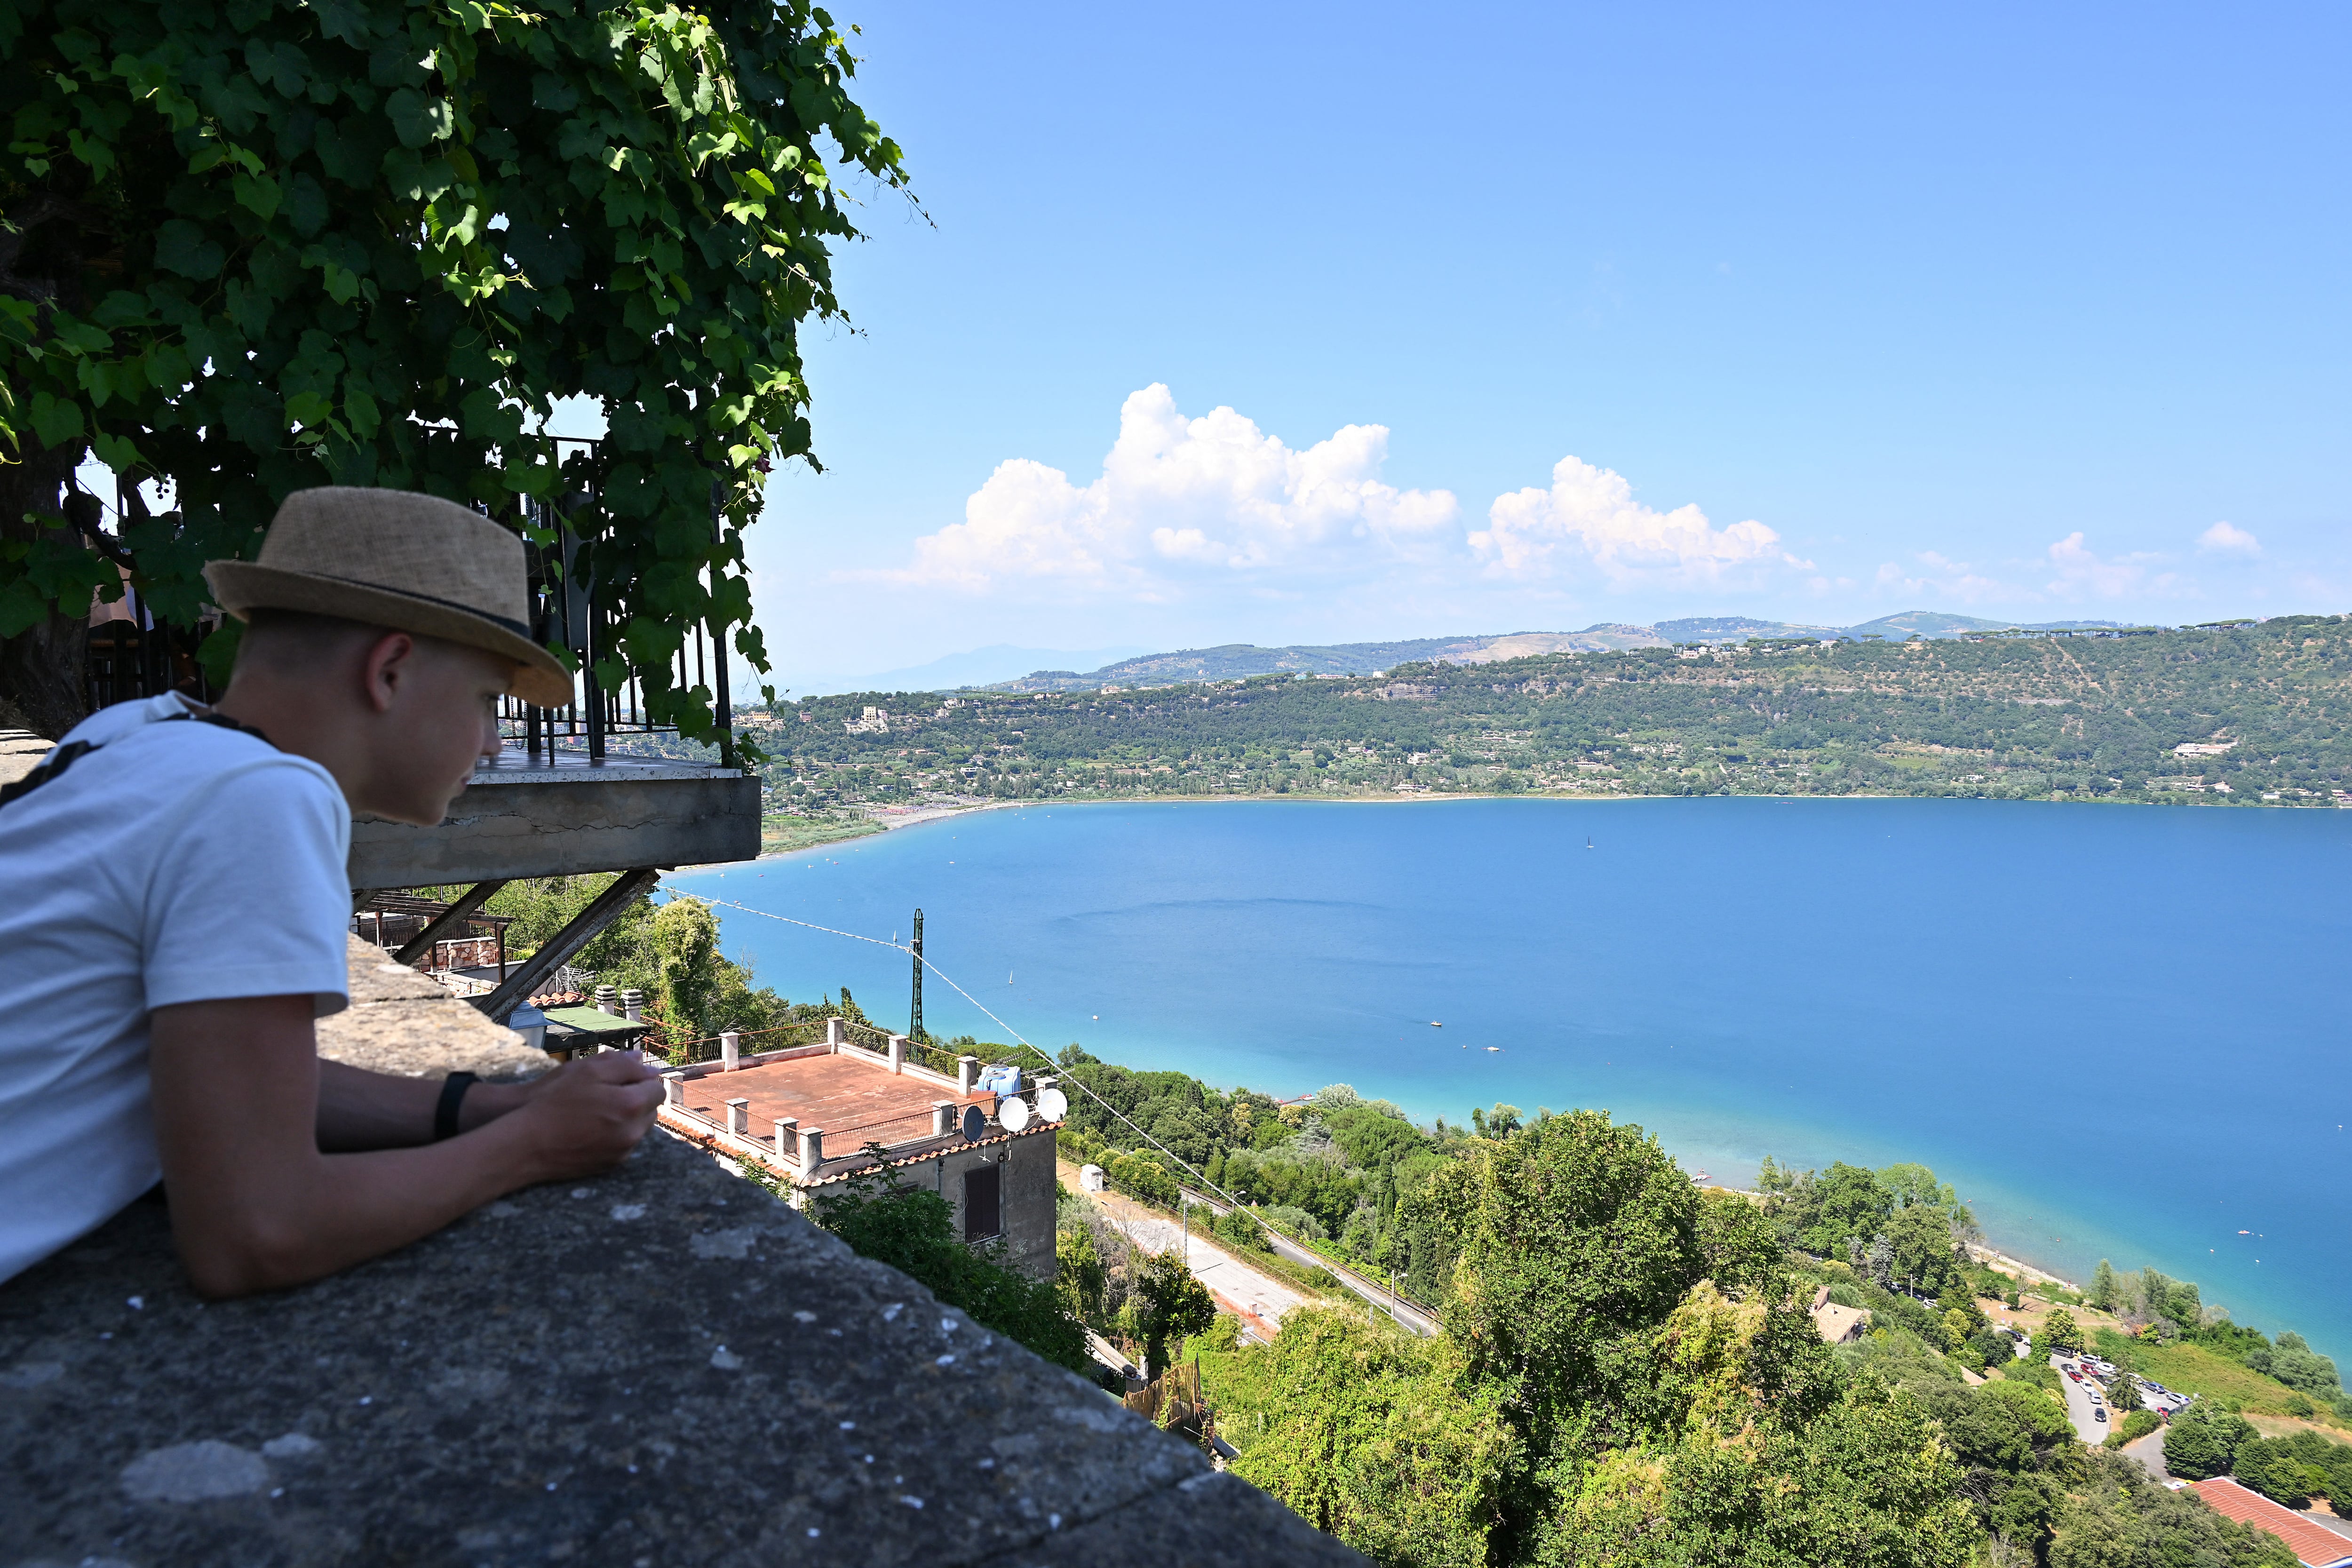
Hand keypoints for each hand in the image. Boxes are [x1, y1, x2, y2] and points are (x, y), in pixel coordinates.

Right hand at [506, 1050, 663, 1181]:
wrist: (528, 1144)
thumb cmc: (554, 1101)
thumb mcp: (587, 1071)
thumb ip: (623, 1065)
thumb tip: (647, 1066)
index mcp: (631, 1105)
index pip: (658, 1090)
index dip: (642, 1080)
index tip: (624, 1077)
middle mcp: (633, 1132)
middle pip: (651, 1110)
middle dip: (638, 1099)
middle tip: (611, 1092)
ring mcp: (622, 1152)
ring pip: (639, 1129)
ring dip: (629, 1117)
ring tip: (601, 1109)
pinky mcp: (611, 1165)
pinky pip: (625, 1144)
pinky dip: (617, 1134)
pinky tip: (595, 1127)